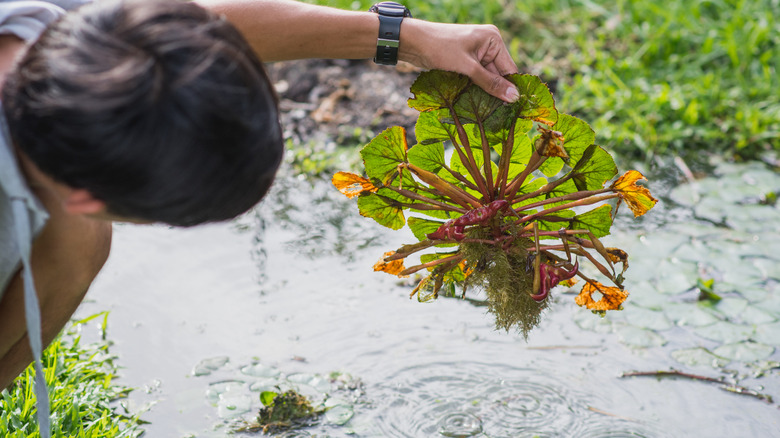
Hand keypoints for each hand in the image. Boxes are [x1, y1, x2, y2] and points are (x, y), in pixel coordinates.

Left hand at [400, 20, 519, 102]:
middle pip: (498, 75)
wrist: (413, 42)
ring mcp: (476, 54)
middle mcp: (488, 45)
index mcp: (493, 40)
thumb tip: (514, 97)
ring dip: (484, 92)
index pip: (509, 69)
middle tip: (497, 114)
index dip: (509, 89)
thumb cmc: (440, 48)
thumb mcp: (467, 67)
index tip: (512, 110)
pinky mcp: (465, 61)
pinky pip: (476, 78)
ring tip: (485, 111)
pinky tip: (473, 103)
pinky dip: (474, 89)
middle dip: (495, 92)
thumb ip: (490, 83)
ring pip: (486, 79)